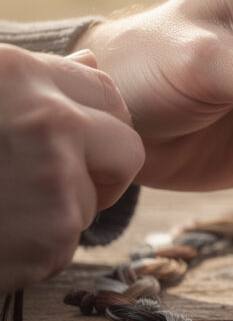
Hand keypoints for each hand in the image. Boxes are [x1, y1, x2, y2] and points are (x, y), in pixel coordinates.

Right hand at [0, 45, 143, 292]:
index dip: (96, 123)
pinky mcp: (51, 237)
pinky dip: (31, 252)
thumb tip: (92, 68)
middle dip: (101, 172)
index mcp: (16, 73)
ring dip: (55, 215)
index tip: (73, 143)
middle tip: (49, 186)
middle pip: (127, 148)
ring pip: (93, 200)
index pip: (105, 92)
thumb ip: (29, 83)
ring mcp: (52, 179)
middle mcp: (46, 119)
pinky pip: (65, 245)